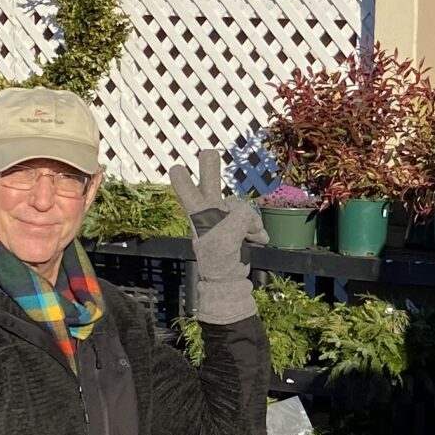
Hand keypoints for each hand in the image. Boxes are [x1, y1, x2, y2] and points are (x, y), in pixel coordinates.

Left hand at [169, 149, 263, 326]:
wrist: (230, 282)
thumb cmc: (219, 262)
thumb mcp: (226, 237)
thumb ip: (238, 217)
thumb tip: (247, 215)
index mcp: (199, 216)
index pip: (188, 194)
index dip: (184, 182)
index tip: (176, 168)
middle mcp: (211, 213)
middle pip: (210, 185)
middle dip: (210, 168)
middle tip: (207, 152)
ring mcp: (225, 220)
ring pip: (241, 206)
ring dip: (251, 221)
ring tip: (250, 237)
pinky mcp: (239, 228)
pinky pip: (252, 220)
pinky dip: (257, 230)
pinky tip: (258, 239)